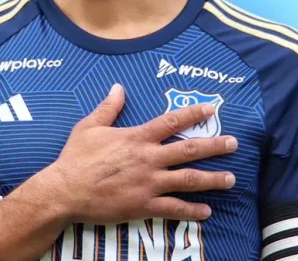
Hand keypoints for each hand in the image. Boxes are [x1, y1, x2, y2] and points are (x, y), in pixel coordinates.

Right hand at [44, 83, 237, 223]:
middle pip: (188, 150)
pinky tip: (207, 211)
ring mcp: (148, 183)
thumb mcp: (90, 127)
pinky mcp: (143, 205)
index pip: (172, 121)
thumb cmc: (75, 158)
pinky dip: (192, 210)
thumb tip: (118, 87)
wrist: (64, 190)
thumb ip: (108, 107)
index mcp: (137, 137)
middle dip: (214, 146)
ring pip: (188, 180)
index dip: (193, 114)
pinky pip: (173, 208)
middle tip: (233, 143)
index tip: (211, 109)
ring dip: (212, 179)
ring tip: (231, 179)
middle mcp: (148, 159)